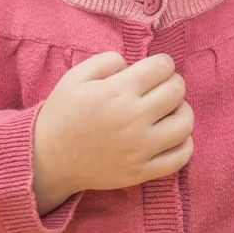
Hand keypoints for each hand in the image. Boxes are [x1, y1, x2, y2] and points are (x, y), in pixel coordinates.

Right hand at [32, 52, 193, 214]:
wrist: (47, 160)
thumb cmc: (63, 114)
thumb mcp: (76, 76)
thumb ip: (108, 60)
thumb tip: (134, 63)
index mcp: (117, 92)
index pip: (164, 67)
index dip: (161, 64)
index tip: (153, 70)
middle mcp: (133, 119)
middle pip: (177, 91)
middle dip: (172, 83)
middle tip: (158, 89)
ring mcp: (140, 148)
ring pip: (186, 122)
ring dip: (181, 111)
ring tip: (167, 112)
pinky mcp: (142, 172)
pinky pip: (181, 157)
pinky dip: (184, 143)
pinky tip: (170, 136)